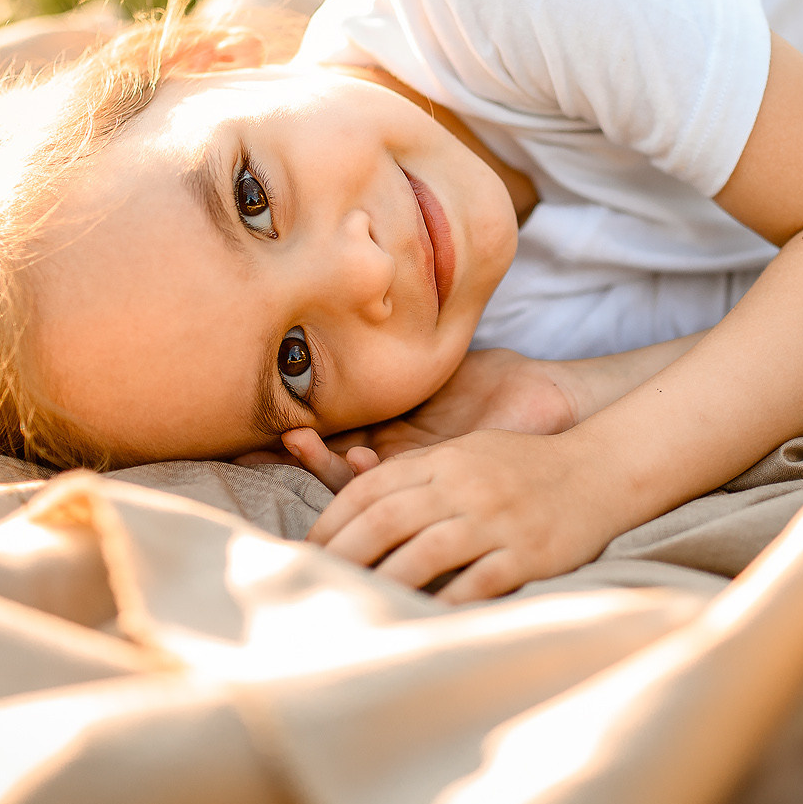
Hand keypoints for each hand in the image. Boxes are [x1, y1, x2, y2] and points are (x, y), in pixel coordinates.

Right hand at [234, 349, 578, 491]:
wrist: (549, 403)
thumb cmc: (493, 383)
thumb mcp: (429, 368)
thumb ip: (386, 357)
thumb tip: (338, 317)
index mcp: (388, 433)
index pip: (329, 435)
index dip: (294, 431)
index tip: (253, 419)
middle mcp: (396, 460)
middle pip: (332, 463)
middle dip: (296, 452)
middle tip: (267, 434)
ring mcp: (417, 474)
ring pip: (357, 481)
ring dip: (326, 464)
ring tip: (300, 441)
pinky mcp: (441, 483)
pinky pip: (400, 486)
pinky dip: (376, 474)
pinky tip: (362, 457)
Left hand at [306, 428, 626, 602]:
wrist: (601, 470)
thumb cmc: (525, 465)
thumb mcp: (468, 453)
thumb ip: (417, 473)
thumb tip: (354, 500)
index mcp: (446, 460)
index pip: (371, 487)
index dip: (332, 519)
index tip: (307, 546)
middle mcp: (466, 487)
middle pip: (387, 521)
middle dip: (342, 555)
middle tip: (313, 582)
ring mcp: (497, 521)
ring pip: (424, 554)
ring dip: (383, 582)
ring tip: (354, 604)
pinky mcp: (528, 555)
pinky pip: (477, 584)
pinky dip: (444, 604)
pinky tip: (418, 621)